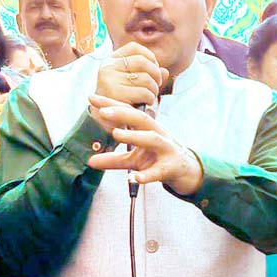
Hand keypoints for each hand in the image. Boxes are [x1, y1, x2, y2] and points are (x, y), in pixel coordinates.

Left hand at [86, 95, 203, 194]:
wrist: (186, 172)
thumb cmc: (159, 159)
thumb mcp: (134, 159)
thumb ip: (112, 159)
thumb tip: (90, 161)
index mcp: (148, 128)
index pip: (128, 112)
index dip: (111, 104)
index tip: (91, 97)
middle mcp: (158, 134)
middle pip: (141, 119)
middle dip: (122, 113)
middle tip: (103, 111)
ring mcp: (166, 150)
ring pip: (152, 139)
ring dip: (134, 135)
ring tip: (116, 133)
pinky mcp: (170, 168)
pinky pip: (158, 172)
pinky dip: (147, 175)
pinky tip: (135, 178)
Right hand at [91, 42, 165, 123]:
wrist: (104, 120)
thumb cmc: (121, 100)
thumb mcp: (133, 84)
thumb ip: (148, 75)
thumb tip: (165, 71)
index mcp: (110, 61)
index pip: (135, 48)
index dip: (150, 57)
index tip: (154, 71)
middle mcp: (107, 67)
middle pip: (143, 61)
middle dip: (156, 75)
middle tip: (156, 86)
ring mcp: (109, 79)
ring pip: (146, 78)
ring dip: (154, 89)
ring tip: (150, 97)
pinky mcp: (114, 94)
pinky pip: (143, 92)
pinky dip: (150, 99)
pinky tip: (146, 104)